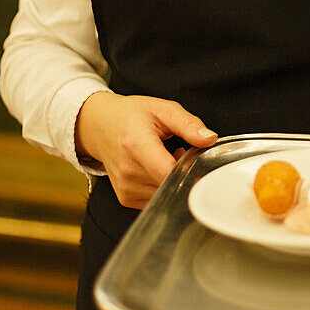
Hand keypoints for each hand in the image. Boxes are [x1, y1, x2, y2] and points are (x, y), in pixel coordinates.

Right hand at [75, 91, 217, 208]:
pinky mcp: (126, 198)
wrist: (101, 126)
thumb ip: (188, 124)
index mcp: (136, 144)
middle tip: (180, 151)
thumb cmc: (131, 116)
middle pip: (170, 184)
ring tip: (167, 158)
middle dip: (183, 171)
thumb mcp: (162, 109)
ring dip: (173, 180)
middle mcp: (128, 170)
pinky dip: (162, 186)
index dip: (188, 171)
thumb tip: (209, 138)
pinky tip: (158, 169)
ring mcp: (126, 187)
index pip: (167, 172)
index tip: (198, 162)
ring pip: (165, 194)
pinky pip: (156, 199)